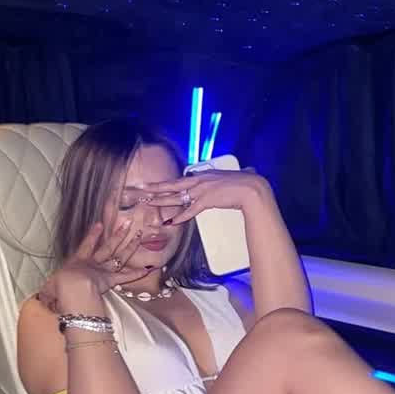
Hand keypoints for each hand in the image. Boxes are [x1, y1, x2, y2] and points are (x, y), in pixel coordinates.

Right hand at [37, 221, 151, 311]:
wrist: (71, 289)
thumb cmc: (58, 288)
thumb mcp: (49, 290)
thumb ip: (48, 294)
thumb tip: (43, 299)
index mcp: (76, 262)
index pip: (86, 245)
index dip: (92, 235)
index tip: (99, 224)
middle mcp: (92, 263)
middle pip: (108, 246)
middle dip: (118, 235)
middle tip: (128, 224)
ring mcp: (103, 270)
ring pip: (119, 257)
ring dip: (130, 247)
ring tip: (139, 236)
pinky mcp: (110, 281)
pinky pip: (125, 277)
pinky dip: (136, 273)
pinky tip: (147, 269)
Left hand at [138, 168, 272, 224]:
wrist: (253, 189)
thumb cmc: (247, 183)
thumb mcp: (236, 176)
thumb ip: (234, 176)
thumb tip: (246, 171)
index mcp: (204, 175)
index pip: (180, 180)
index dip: (166, 184)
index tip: (154, 186)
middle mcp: (200, 180)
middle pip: (172, 185)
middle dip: (155, 188)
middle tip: (141, 190)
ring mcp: (202, 190)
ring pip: (177, 197)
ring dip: (162, 201)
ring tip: (148, 203)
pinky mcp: (207, 200)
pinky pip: (190, 210)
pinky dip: (181, 217)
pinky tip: (171, 222)